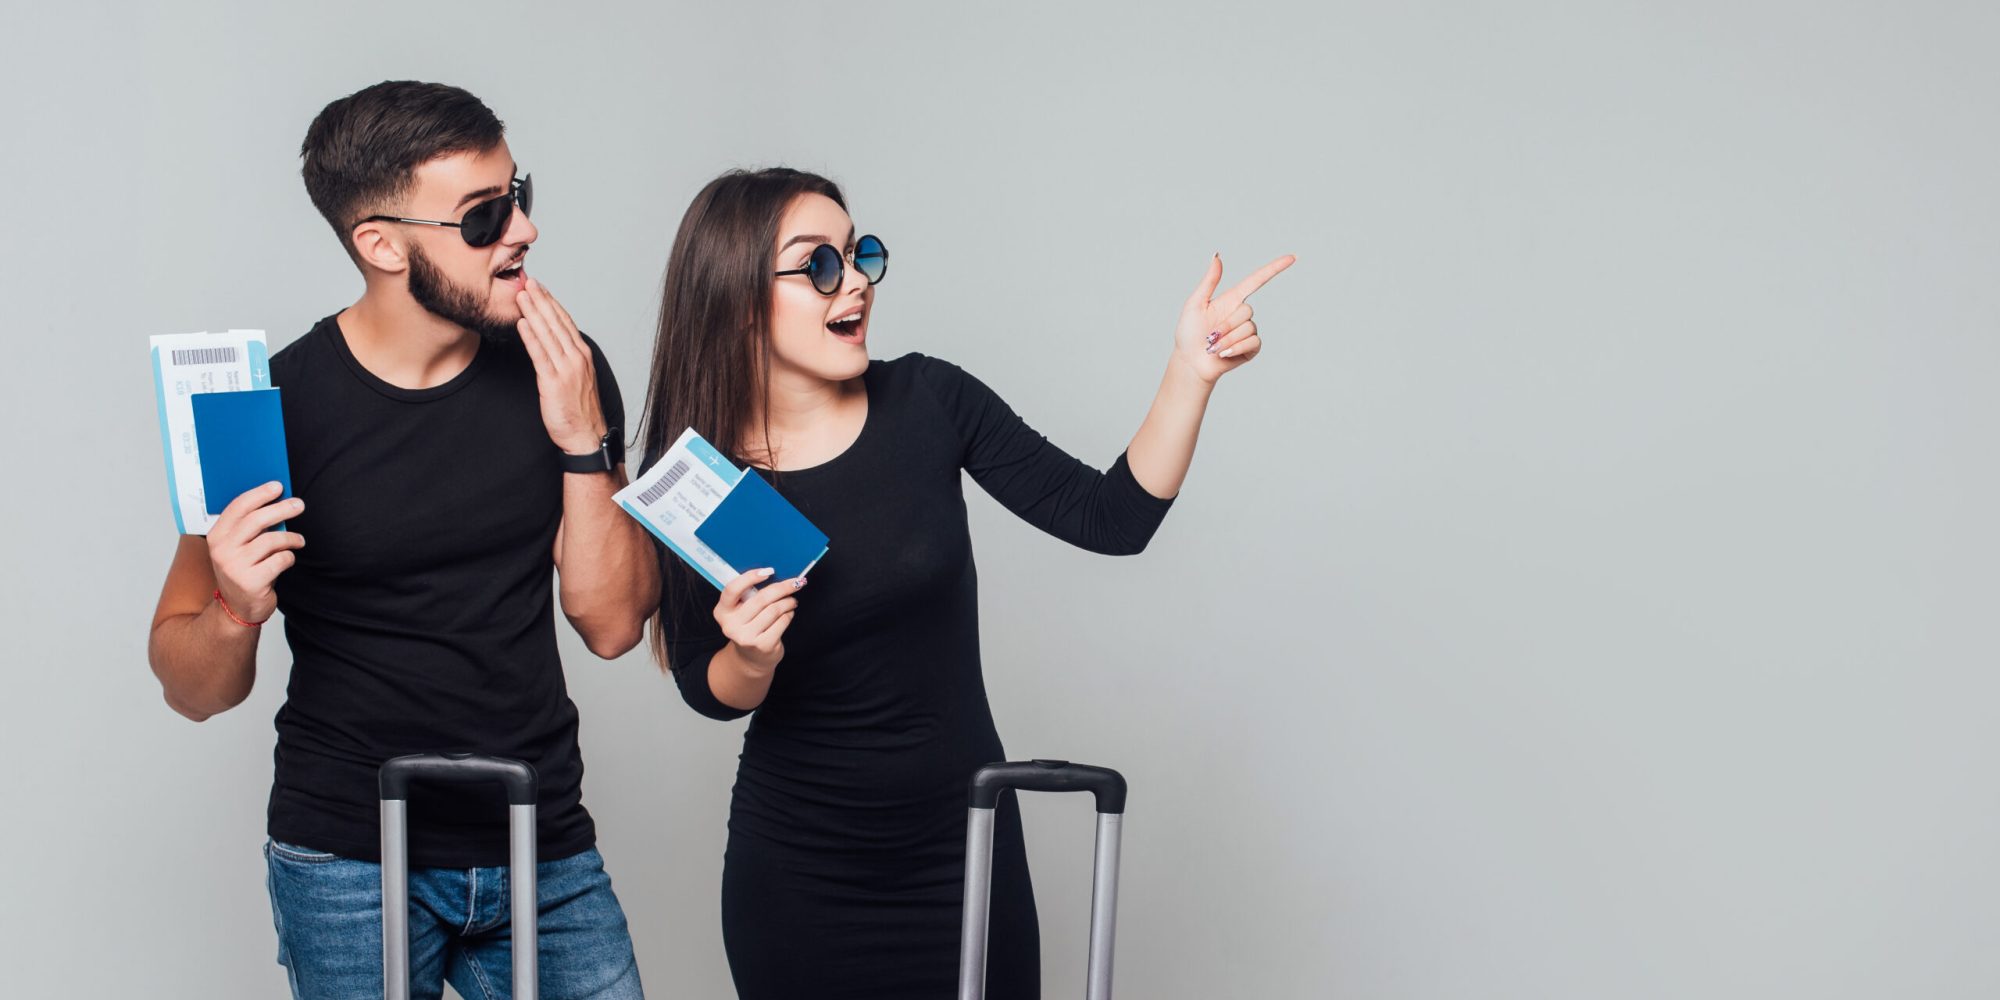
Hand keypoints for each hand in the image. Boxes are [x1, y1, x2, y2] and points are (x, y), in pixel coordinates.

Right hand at [206, 481, 304, 623]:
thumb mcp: (238, 547)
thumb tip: (276, 499)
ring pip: (272, 540)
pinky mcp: (251, 582)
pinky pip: (280, 560)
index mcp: (216, 537)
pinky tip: (288, 559)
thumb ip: (249, 527)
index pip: (238, 507)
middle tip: (299, 505)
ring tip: (299, 541)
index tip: (278, 486)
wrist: (238, 609)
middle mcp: (222, 550)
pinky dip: (289, 557)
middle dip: (282, 509)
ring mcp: (235, 567)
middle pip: (257, 520)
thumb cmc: (244, 570)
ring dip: (291, 538)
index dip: (259, 494)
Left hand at [516, 277, 608, 454]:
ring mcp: (567, 369)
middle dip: (541, 300)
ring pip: (548, 334)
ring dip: (533, 312)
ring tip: (521, 296)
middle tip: (528, 282)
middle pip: (556, 323)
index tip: (540, 288)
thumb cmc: (580, 412)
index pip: (565, 322)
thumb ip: (566, 360)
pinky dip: (531, 337)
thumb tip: (553, 345)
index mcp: (582, 355)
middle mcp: (577, 358)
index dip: (551, 303)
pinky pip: (540, 355)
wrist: (586, 436)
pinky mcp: (554, 382)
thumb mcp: (577, 379)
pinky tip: (522, 324)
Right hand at [714, 568, 803, 670]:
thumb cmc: (749, 627)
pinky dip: (788, 614)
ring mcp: (746, 637)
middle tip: (795, 583)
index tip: (769, 571)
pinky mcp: (762, 645)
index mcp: (722, 612)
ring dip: (788, 602)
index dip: (750, 577)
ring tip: (792, 600)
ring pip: (774, 610)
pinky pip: (781, 622)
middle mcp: (731, 625)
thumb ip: (748, 595)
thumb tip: (773, 573)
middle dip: (782, 587)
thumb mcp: (741, 612)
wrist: (751, 658)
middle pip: (761, 598)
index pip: (732, 589)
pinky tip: (788, 613)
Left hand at [1173, 253, 1294, 383]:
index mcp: (1231, 299)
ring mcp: (1248, 331)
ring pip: (1248, 328)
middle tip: (1210, 336)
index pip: (1256, 281)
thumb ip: (1209, 281)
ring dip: (1227, 340)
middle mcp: (1241, 314)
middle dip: (1226, 325)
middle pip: (1247, 311)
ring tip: (1213, 347)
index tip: (1292, 258)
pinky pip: (1252, 342)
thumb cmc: (1188, 333)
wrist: (1191, 362)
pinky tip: (1224, 354)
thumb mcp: (1195, 304)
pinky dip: (1236, 348)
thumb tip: (1217, 256)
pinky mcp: (1251, 348)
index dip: (1274, 269)